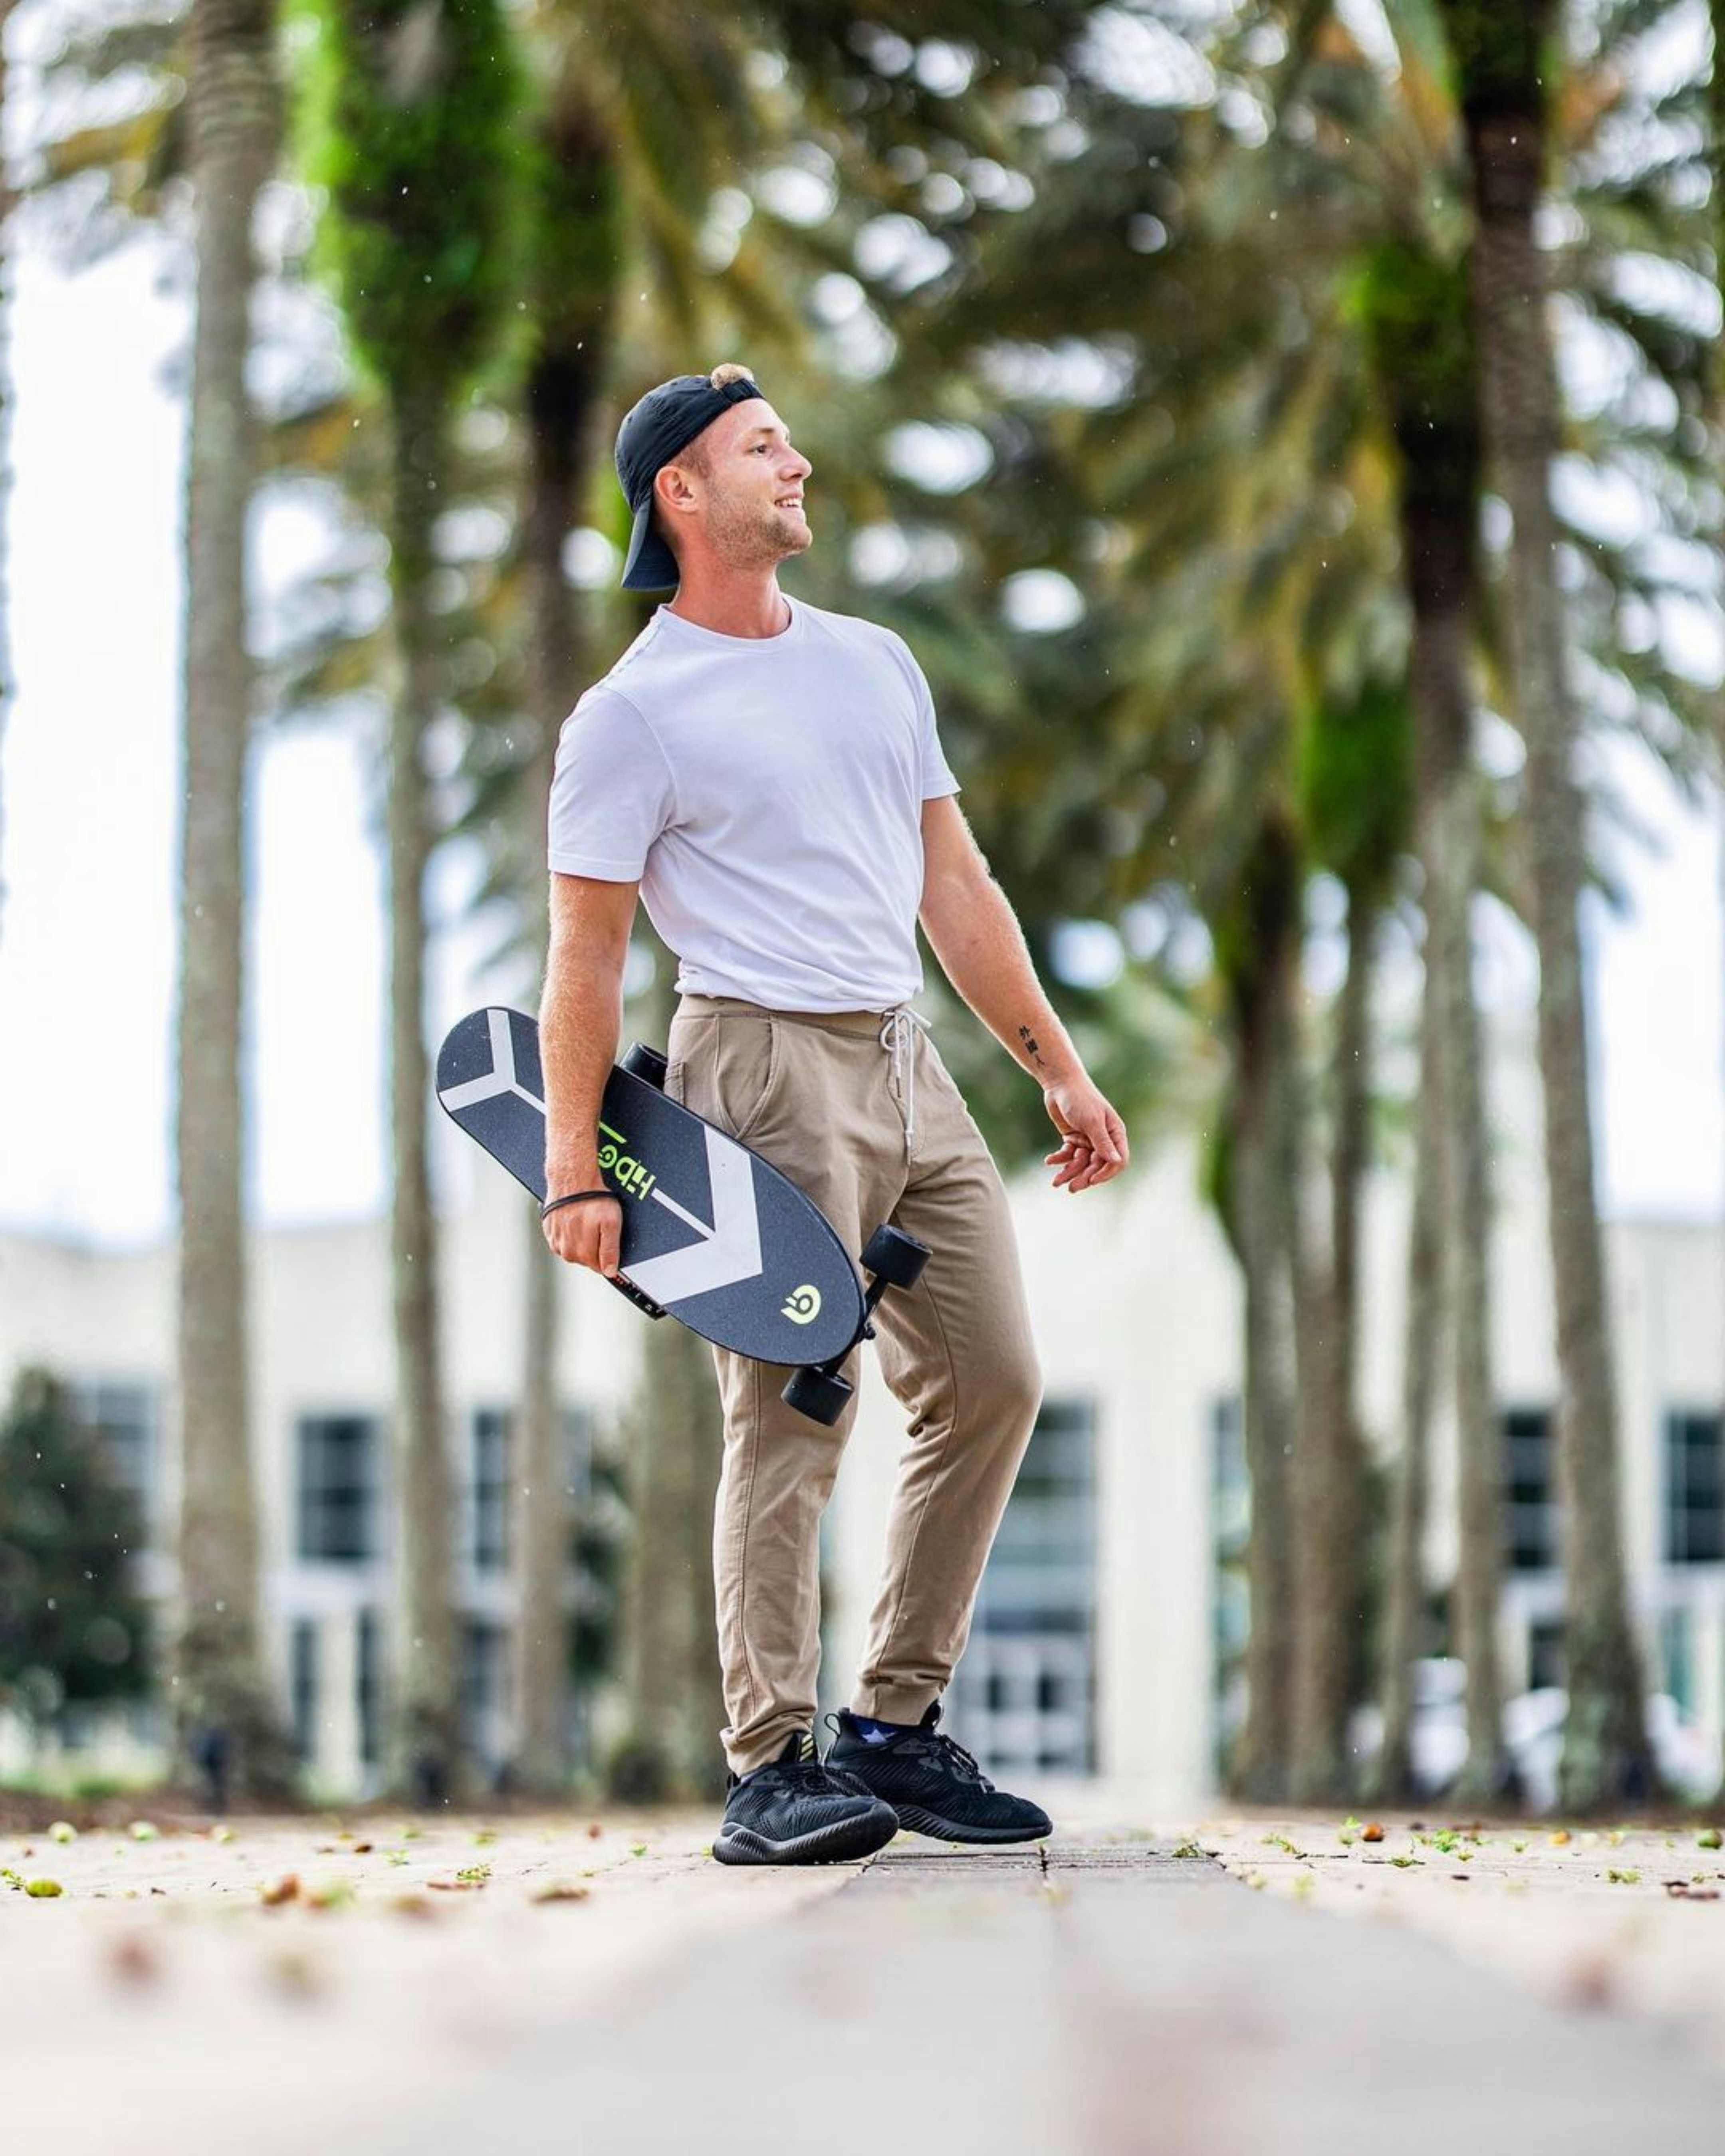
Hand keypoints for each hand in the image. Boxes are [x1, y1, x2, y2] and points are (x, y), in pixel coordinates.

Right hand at [542, 1189, 622, 1274]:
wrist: (571, 1178)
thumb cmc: (593, 1198)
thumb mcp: (611, 1224)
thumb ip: (610, 1251)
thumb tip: (610, 1272)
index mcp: (582, 1253)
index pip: (600, 1267)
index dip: (608, 1256)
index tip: (609, 1240)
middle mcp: (566, 1251)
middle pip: (587, 1258)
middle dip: (595, 1245)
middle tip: (598, 1225)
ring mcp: (556, 1241)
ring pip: (574, 1248)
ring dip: (582, 1237)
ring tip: (586, 1219)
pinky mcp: (549, 1231)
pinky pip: (563, 1238)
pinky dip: (570, 1230)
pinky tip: (576, 1217)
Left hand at [1043, 1077, 1128, 1192]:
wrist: (1060, 1084)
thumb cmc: (1080, 1098)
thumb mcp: (1092, 1121)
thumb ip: (1102, 1142)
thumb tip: (1117, 1162)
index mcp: (1115, 1134)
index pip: (1118, 1161)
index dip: (1107, 1173)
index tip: (1091, 1180)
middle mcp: (1103, 1139)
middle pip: (1097, 1166)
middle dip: (1084, 1177)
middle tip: (1071, 1188)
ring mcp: (1088, 1140)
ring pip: (1081, 1163)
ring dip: (1069, 1172)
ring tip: (1055, 1181)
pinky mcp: (1073, 1139)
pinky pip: (1068, 1155)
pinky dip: (1060, 1159)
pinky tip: (1049, 1160)